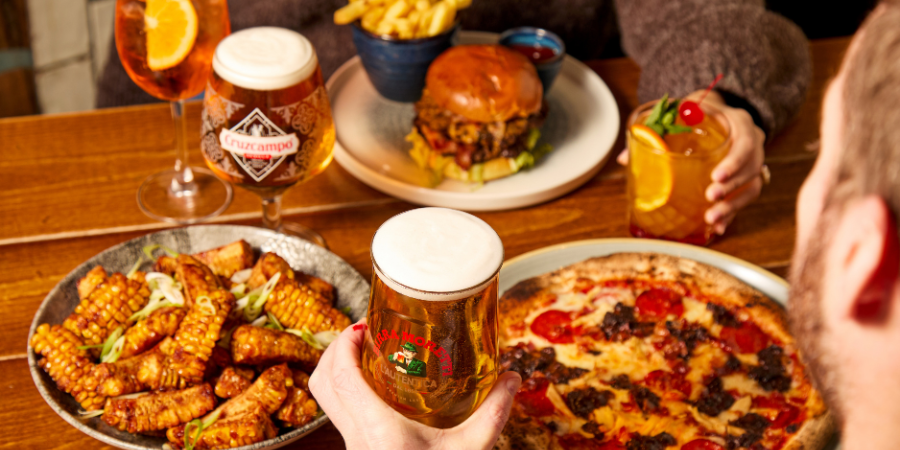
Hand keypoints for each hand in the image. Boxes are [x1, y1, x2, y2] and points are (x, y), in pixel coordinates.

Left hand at [309, 320, 522, 449]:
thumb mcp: (471, 449)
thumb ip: (493, 412)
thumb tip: (513, 378)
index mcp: (376, 430)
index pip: (341, 377)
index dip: (344, 344)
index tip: (363, 325)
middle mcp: (355, 437)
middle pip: (322, 382)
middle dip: (336, 349)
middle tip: (363, 333)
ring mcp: (352, 446)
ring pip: (326, 398)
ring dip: (338, 370)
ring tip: (367, 354)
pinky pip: (338, 413)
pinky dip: (347, 390)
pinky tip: (378, 387)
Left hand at [617, 90, 766, 234]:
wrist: (715, 113)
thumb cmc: (696, 113)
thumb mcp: (681, 113)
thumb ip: (656, 132)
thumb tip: (624, 158)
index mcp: (738, 123)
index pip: (745, 142)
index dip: (733, 162)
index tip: (716, 176)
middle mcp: (751, 142)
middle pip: (751, 169)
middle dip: (731, 188)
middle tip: (710, 198)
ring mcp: (751, 162)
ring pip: (751, 188)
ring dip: (732, 206)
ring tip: (711, 220)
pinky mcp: (746, 179)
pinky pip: (744, 199)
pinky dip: (731, 214)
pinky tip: (716, 228)